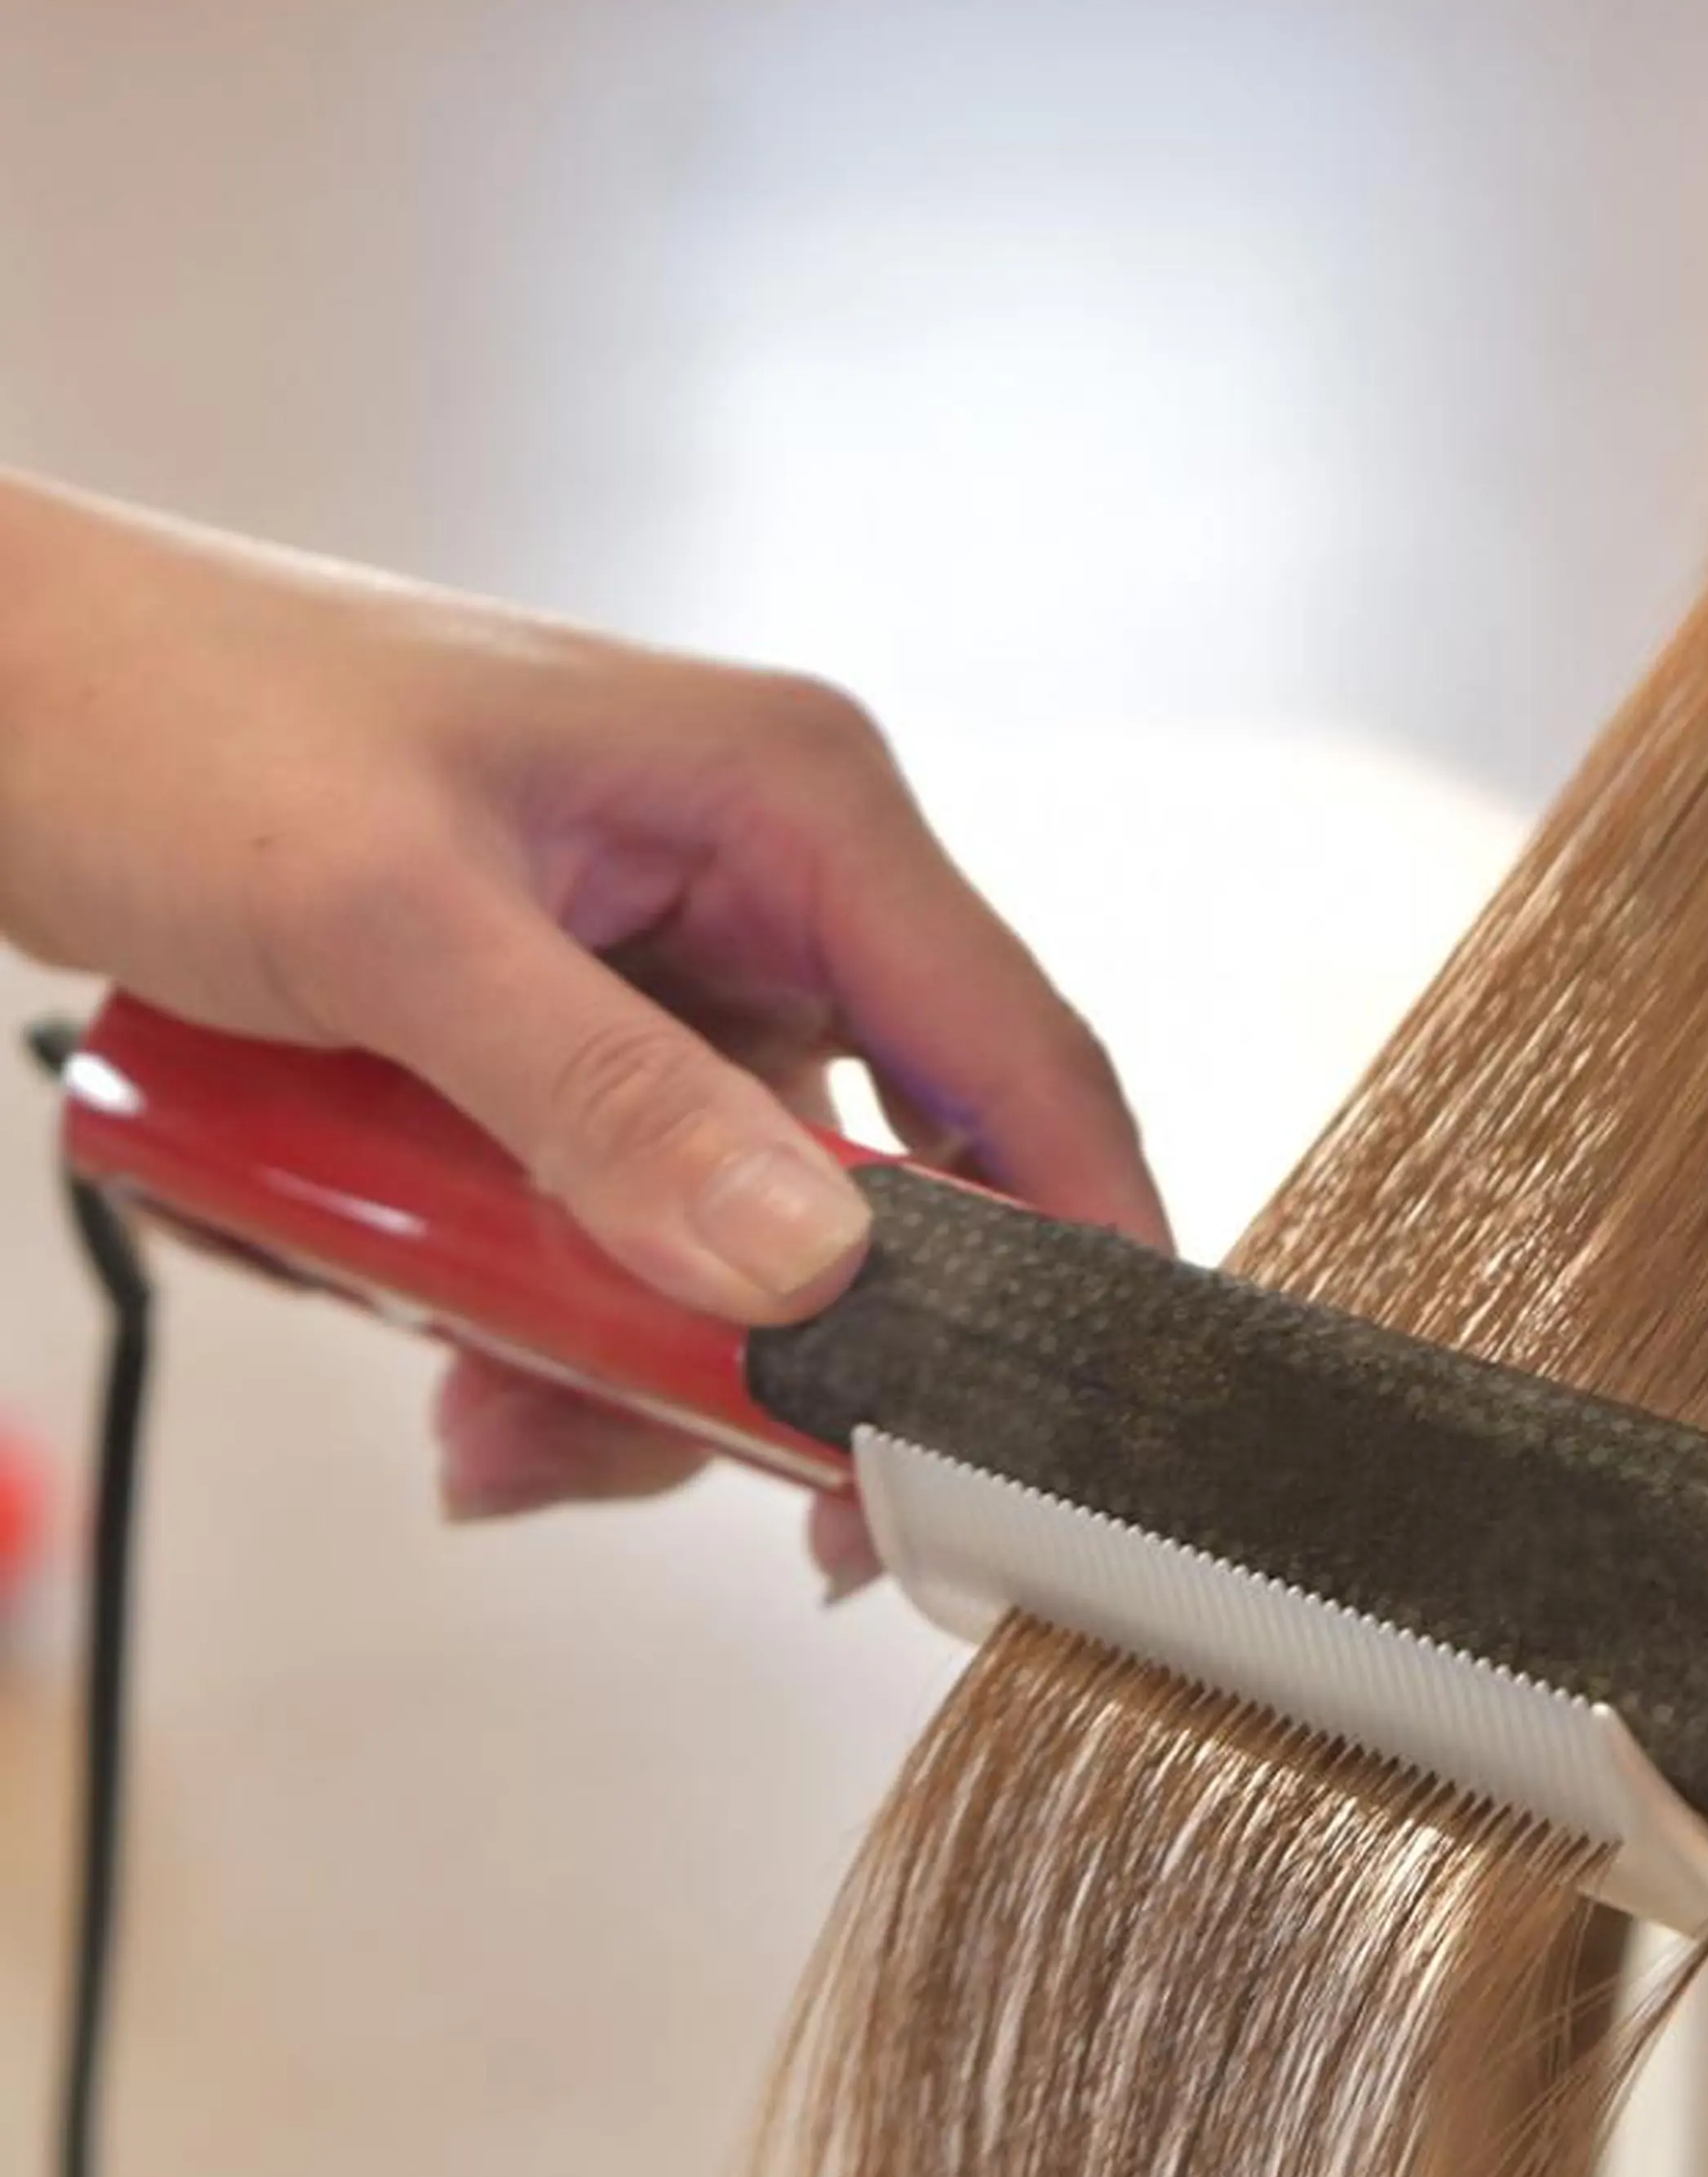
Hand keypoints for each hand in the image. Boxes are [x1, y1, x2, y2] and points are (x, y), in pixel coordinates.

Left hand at [0, 473, 1163, 1586]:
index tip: (1067, 1433)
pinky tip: (404, 1306)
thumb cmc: (160, 720)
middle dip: (764, 1353)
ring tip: (464, 1411)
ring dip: (613, 1355)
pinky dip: (533, 1306)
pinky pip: (622, 1225)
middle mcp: (767, 894)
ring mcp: (672, 976)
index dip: (1077, 1248)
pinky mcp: (582, 1043)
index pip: (1017, 1059)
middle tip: (650, 1455)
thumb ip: (605, 1100)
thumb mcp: (382, 920)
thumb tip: (814, 1273)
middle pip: (879, 1194)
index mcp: (795, 809)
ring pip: (740, 1243)